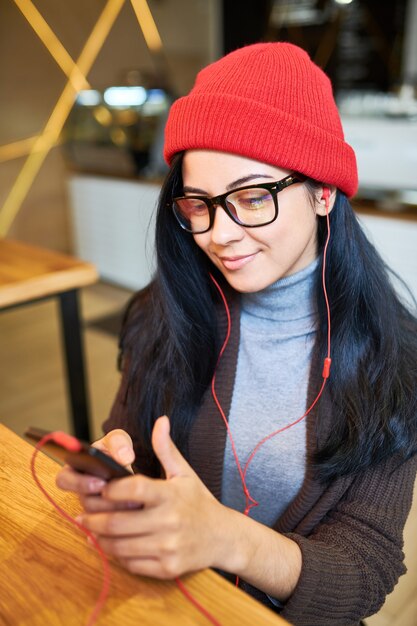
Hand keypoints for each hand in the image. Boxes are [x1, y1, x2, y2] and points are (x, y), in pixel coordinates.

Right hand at [56, 429, 136, 512]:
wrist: (129, 465)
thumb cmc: (116, 450)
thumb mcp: (117, 440)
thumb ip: (118, 442)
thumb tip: (124, 456)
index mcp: (75, 469)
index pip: (63, 480)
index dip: (79, 483)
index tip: (101, 482)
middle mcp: (81, 490)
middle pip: (83, 502)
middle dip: (102, 501)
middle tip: (122, 498)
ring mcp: (94, 505)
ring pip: (97, 516)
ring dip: (115, 510)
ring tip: (134, 502)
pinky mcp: (105, 518)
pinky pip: (107, 526)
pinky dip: (121, 518)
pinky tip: (134, 511)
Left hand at [76, 416, 230, 578]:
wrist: (223, 537)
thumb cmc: (198, 501)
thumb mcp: (184, 473)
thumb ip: (166, 449)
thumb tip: (160, 421)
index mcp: (170, 495)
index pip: (134, 489)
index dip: (111, 489)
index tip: (100, 487)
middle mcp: (169, 521)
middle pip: (118, 522)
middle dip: (94, 519)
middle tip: (82, 515)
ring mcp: (168, 547)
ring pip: (120, 547)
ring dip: (99, 539)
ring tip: (90, 530)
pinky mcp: (167, 568)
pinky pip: (131, 564)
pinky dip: (116, 556)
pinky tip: (108, 546)